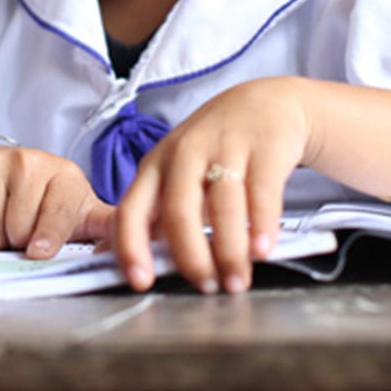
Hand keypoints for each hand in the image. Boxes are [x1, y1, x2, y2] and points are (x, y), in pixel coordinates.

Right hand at [0, 144, 114, 258]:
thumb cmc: (42, 198)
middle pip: (20, 231)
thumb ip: (106, 227)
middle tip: (20, 227)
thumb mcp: (78, 209)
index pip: (58, 215)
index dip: (48, 238)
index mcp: (65, 175)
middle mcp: (30, 162)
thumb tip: (143, 241)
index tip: (39, 252)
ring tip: (1, 219)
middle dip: (18, 241)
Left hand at [115, 77, 309, 293]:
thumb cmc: (215, 149)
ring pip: (222, 204)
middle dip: (191, 256)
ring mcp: (225, 146)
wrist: (266, 103)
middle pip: (178, 209)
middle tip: (205, 287)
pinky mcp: (264, 147)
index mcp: (155, 166)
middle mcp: (185, 153)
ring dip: (229, 250)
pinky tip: (263, 250)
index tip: (140, 282)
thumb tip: (124, 261)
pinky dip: (262, 225)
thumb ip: (156, 216)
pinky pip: (262, 192)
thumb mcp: (178, 175)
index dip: (132, 246)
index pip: (131, 209)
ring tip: (236, 281)